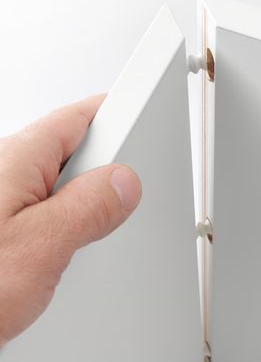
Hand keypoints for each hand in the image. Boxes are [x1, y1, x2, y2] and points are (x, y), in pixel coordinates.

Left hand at [0, 95, 141, 344]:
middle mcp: (8, 169)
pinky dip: (67, 220)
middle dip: (104, 173)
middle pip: (76, 151)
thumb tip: (124, 183)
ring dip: (84, 204)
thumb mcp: (37, 248)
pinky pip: (50, 206)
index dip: (118, 114)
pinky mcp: (5, 219)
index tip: (144, 113)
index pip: (81, 118)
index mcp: (18, 159)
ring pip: (65, 183)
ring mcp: (6, 194)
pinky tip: (62, 248)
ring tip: (81, 239)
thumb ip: (88, 209)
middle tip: (114, 207)